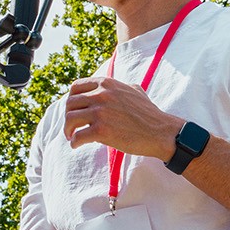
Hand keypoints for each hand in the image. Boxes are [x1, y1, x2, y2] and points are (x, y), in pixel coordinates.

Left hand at [63, 76, 180, 159]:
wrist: (160, 132)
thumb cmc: (149, 114)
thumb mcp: (135, 90)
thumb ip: (120, 87)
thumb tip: (115, 87)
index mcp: (107, 83)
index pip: (76, 87)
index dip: (71, 100)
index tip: (74, 110)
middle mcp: (101, 95)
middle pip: (70, 104)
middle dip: (68, 117)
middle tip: (71, 128)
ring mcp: (101, 113)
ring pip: (70, 119)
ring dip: (68, 130)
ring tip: (72, 137)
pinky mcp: (101, 131)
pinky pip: (78, 137)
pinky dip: (74, 143)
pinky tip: (77, 145)